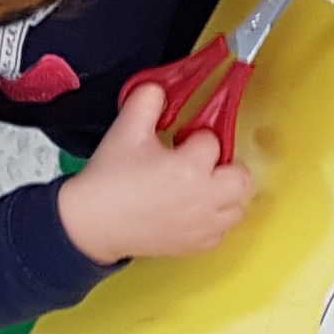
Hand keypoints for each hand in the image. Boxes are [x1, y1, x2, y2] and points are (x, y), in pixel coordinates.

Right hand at [59, 75, 255, 264]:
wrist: (92, 223)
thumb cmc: (109, 178)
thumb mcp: (126, 128)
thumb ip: (147, 99)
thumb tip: (161, 89)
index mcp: (190, 167)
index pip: (213, 141)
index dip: (195, 137)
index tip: (179, 142)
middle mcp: (204, 198)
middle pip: (241, 178)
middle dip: (225, 167)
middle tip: (200, 164)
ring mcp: (203, 226)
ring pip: (237, 208)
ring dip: (224, 195)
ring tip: (198, 187)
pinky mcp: (196, 245)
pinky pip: (221, 232)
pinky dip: (212, 221)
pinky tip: (190, 211)